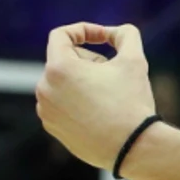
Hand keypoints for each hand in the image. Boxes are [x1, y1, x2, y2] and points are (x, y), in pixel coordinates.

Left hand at [36, 23, 158, 170]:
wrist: (133, 148)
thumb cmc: (132, 103)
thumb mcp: (134, 61)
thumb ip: (125, 35)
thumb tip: (117, 32)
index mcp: (59, 68)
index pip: (61, 35)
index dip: (84, 30)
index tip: (104, 38)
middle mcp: (44, 88)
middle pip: (63, 60)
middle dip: (88, 60)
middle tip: (113, 73)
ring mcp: (46, 111)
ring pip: (62, 83)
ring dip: (83, 81)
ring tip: (108, 95)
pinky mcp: (53, 128)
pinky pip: (61, 104)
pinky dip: (78, 102)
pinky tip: (101, 113)